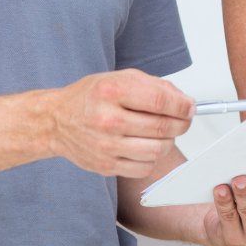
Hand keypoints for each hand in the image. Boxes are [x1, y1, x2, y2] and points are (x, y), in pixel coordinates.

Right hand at [45, 69, 192, 177]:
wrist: (55, 121)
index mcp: (112, 91)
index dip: (182, 106)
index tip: (190, 107)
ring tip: (162, 133)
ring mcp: (105, 145)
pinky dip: (152, 158)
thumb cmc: (89, 98)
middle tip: (182, 120)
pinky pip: (144, 167)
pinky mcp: (105, 165)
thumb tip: (184, 102)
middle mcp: (107, 119)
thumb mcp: (119, 78)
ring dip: (168, 142)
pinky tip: (146, 146)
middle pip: (161, 127)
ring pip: (156, 150)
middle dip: (181, 124)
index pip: (160, 101)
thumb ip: (154, 86)